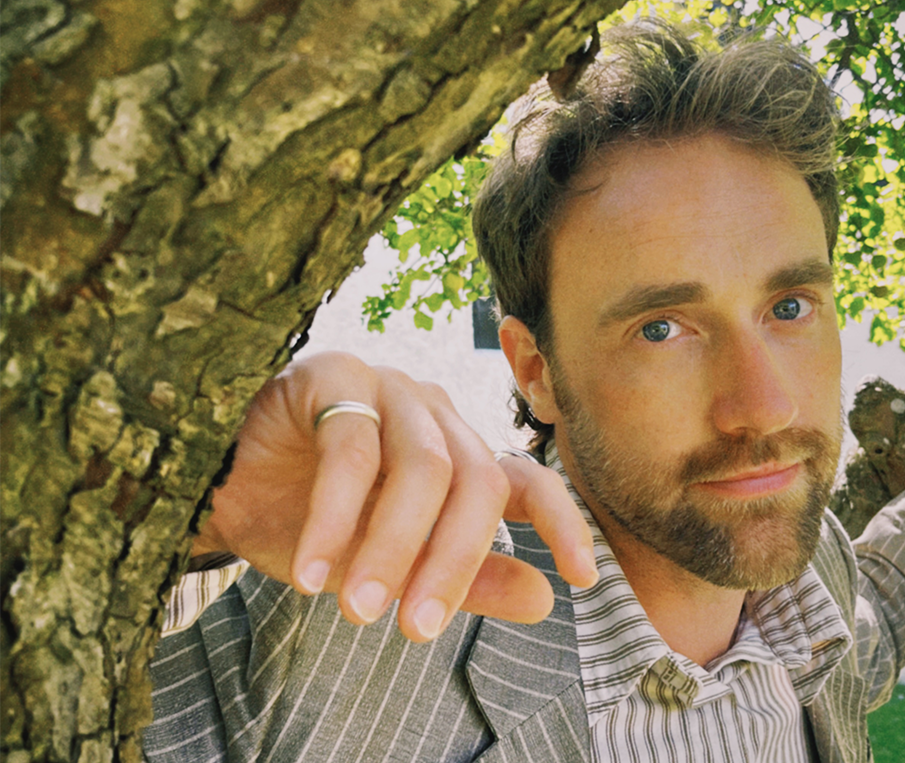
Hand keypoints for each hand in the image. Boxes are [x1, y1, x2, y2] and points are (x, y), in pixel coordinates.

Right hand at [193, 351, 597, 641]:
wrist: (222, 492)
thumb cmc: (313, 526)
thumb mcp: (391, 567)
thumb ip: (464, 581)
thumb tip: (546, 599)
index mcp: (460, 454)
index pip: (529, 481)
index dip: (563, 524)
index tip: (581, 578)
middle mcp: (437, 414)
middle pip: (479, 483)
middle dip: (453, 562)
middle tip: (416, 631)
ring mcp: (390, 388)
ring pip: (422, 467)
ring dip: (392, 547)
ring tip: (356, 608)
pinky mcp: (333, 375)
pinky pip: (351, 450)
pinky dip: (336, 518)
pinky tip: (314, 571)